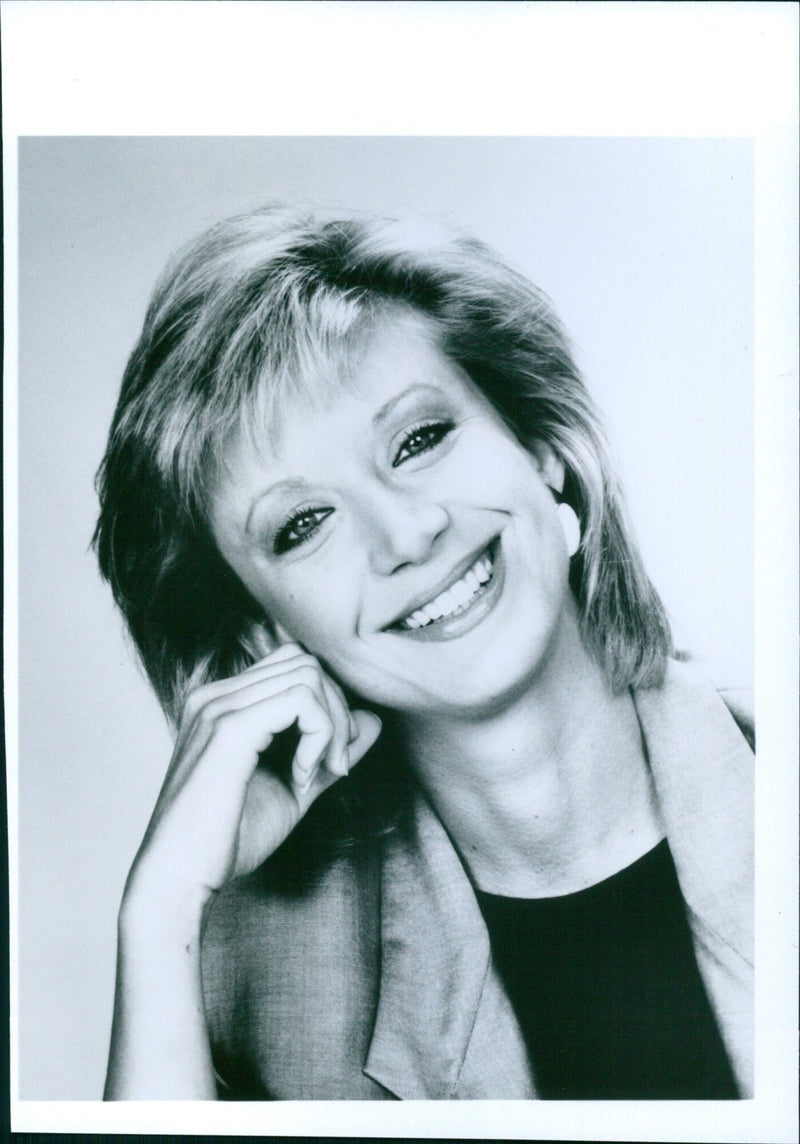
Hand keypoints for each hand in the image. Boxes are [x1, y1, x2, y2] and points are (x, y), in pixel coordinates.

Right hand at [122, 643, 381, 926]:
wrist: (178, 880)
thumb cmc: (226, 841)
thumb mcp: (293, 786)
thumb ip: (328, 750)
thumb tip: (372, 720)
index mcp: (220, 703)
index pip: (293, 664)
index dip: (326, 703)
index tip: (331, 757)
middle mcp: (214, 695)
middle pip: (306, 663)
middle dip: (336, 710)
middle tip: (334, 765)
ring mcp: (217, 706)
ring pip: (308, 676)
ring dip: (330, 726)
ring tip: (316, 774)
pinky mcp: (229, 728)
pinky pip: (302, 701)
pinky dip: (319, 736)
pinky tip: (301, 777)